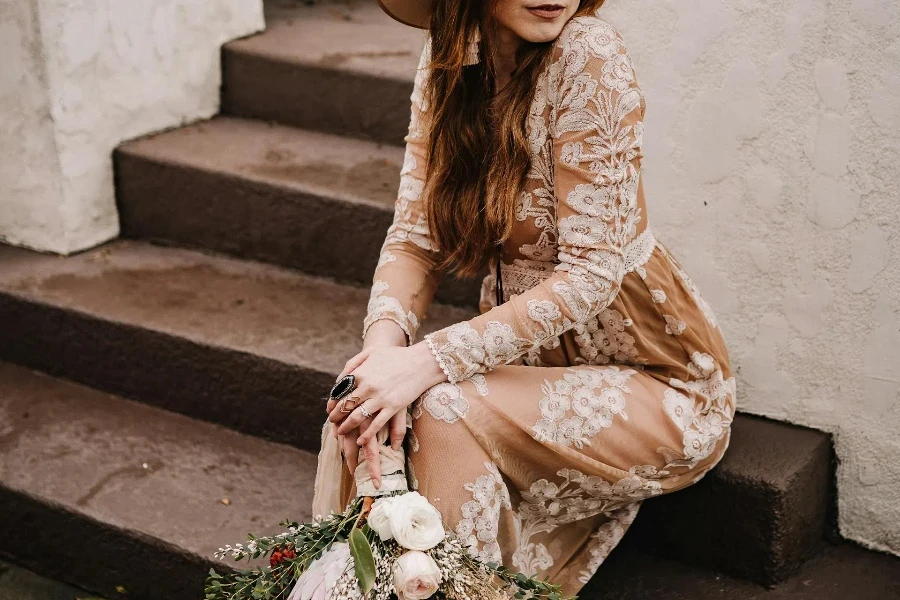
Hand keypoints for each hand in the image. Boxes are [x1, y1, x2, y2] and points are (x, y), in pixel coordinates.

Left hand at [327, 342, 445, 486]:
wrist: (421, 362)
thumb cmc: (397, 355)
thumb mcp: (372, 352)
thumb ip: (354, 362)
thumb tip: (341, 378)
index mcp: (361, 373)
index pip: (340, 391)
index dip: (333, 402)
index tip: (329, 409)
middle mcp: (368, 387)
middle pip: (345, 406)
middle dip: (336, 416)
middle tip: (332, 422)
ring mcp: (380, 398)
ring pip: (356, 417)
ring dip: (346, 427)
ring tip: (341, 432)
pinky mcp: (393, 407)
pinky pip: (376, 425)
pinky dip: (366, 435)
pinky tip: (360, 441)